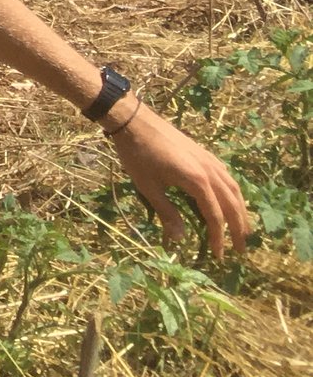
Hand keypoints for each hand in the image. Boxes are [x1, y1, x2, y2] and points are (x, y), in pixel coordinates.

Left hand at [110, 104, 253, 258]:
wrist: (134, 120)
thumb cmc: (137, 154)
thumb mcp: (148, 187)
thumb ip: (167, 213)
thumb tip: (180, 239)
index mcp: (198, 181)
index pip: (215, 216)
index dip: (218, 238)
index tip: (219, 256)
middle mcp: (210, 171)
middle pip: (232, 204)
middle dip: (238, 229)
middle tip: (240, 250)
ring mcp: (210, 160)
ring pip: (234, 189)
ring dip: (240, 211)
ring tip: (242, 230)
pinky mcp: (205, 154)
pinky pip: (227, 177)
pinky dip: (233, 193)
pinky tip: (230, 200)